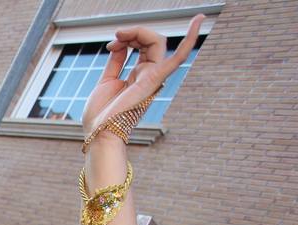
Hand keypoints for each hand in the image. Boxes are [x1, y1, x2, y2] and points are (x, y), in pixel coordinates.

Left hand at [82, 14, 204, 139]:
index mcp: (138, 75)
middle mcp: (149, 75)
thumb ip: (117, 60)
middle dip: (133, 32)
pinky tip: (199, 19)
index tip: (111, 44)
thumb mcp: (107, 80)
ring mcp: (154, 76)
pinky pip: (179, 56)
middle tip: (116, 36)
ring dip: (138, 31)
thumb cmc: (101, 114)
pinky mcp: (154, 79)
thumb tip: (121, 42)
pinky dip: (191, 37)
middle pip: (151, 40)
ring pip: (157, 41)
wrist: (98, 132)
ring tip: (119, 35)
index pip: (142, 45)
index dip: (128, 37)